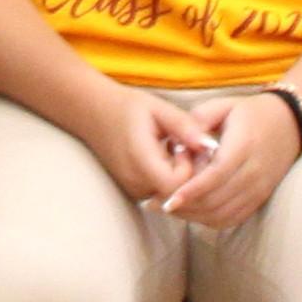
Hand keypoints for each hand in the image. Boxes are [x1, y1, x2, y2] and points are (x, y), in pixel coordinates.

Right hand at [87, 88, 202, 206]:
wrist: (91, 111)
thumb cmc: (125, 106)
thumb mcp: (157, 108)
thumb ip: (184, 126)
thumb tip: (210, 144)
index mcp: (140, 160)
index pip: (177, 184)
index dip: (188, 167)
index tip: (183, 145)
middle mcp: (135, 182)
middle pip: (176, 193)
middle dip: (188, 172)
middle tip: (182, 145)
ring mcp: (133, 190)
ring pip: (170, 195)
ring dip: (179, 176)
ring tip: (171, 149)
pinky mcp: (134, 191)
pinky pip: (161, 193)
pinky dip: (168, 178)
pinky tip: (163, 157)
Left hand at [154, 90, 300, 228]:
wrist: (289, 124)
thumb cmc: (249, 112)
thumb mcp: (222, 106)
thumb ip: (197, 121)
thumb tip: (175, 143)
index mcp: (244, 145)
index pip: (217, 175)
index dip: (192, 190)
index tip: (168, 200)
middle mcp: (255, 171)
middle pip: (218, 200)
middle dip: (186, 207)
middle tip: (156, 204)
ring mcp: (260, 189)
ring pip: (224, 214)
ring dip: (195, 216)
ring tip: (169, 209)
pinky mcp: (261, 199)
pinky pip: (234, 218)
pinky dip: (211, 220)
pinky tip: (192, 213)